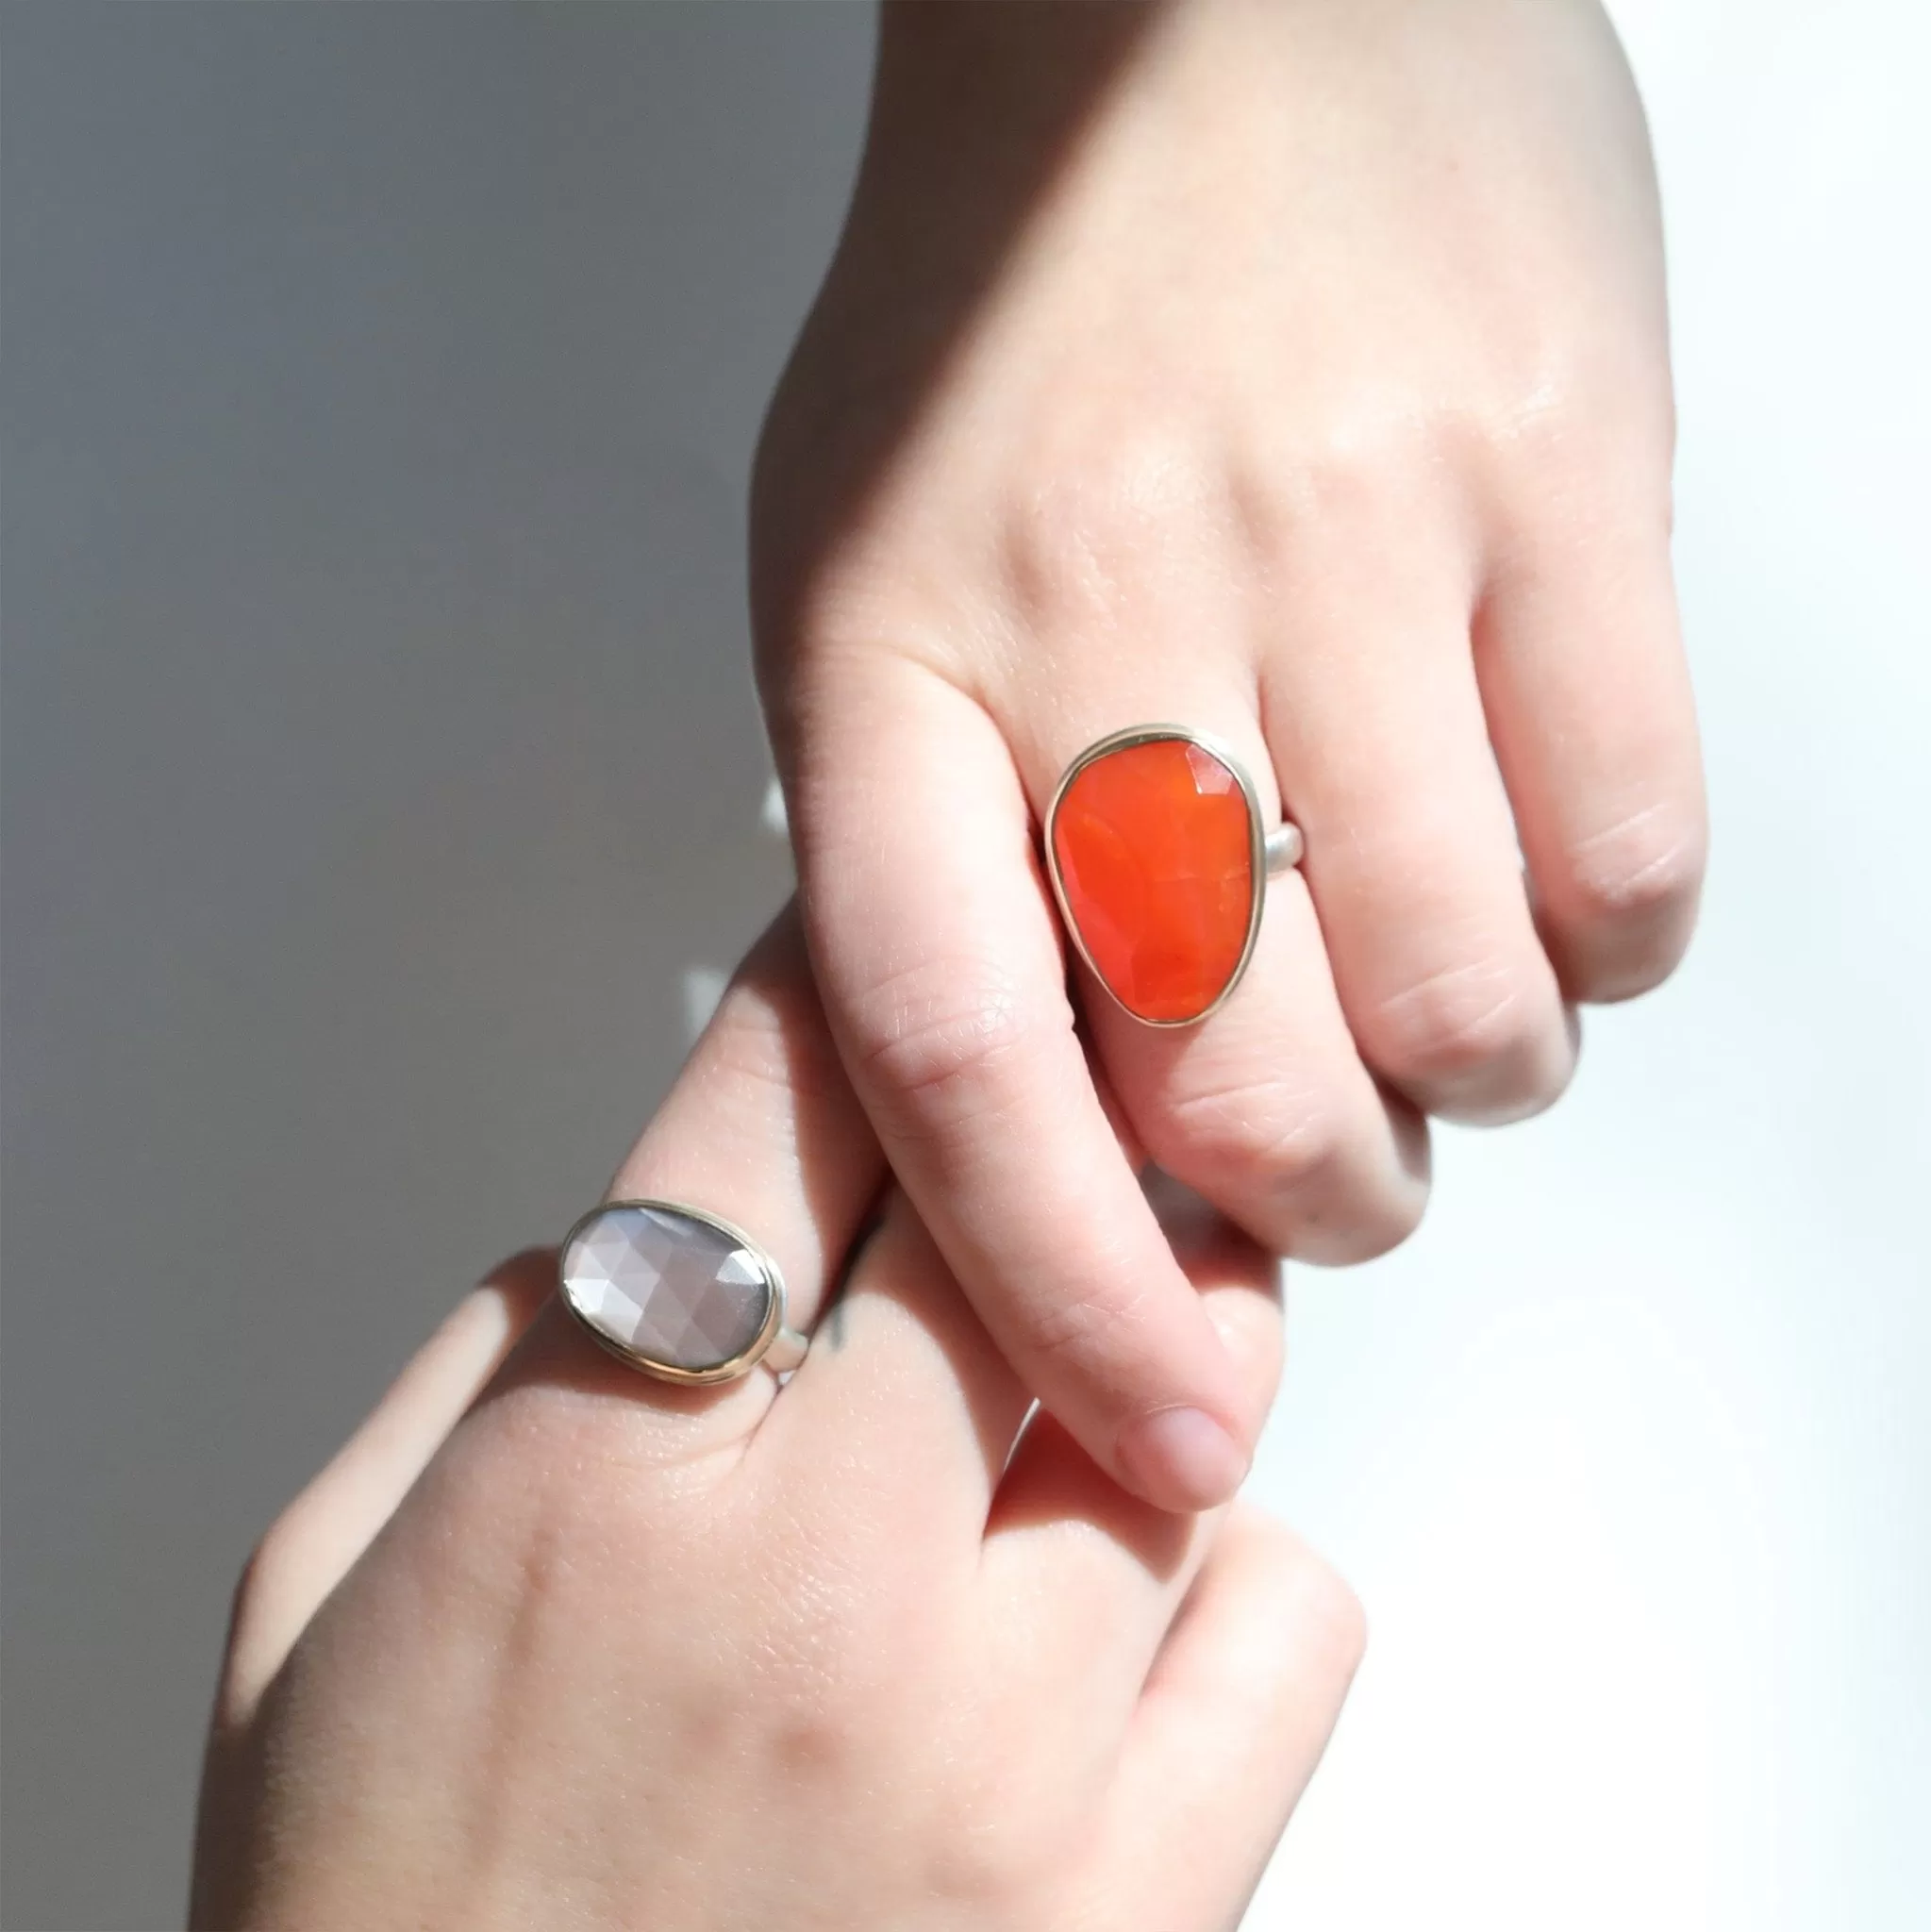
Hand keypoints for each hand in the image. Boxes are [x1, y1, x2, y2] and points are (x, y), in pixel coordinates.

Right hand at [191, 913, 1362, 1930]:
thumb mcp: (326, 1605)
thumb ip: (490, 1371)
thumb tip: (643, 1234)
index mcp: (594, 1486)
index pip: (784, 1097)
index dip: (862, 965)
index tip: (912, 925)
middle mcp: (817, 1588)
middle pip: (1026, 1194)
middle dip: (1049, 1117)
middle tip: (1056, 1105)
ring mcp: (1003, 1752)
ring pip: (1192, 1378)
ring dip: (1148, 1348)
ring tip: (1066, 1404)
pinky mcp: (1138, 1906)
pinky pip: (1293, 1610)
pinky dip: (1236, 1579)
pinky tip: (1122, 1628)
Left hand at [751, 0, 1704, 1509]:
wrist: (1187, 0)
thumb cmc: (1012, 312)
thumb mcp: (862, 573)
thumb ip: (928, 837)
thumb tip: (1056, 1111)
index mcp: (885, 660)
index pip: (955, 1060)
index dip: (1061, 1290)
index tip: (1161, 1421)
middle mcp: (1104, 607)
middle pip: (1237, 1069)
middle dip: (1307, 1202)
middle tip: (1324, 1175)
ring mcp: (1343, 535)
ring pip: (1459, 988)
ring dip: (1470, 1082)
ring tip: (1445, 1026)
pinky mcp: (1558, 470)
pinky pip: (1630, 834)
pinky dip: (1610, 944)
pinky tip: (1555, 901)